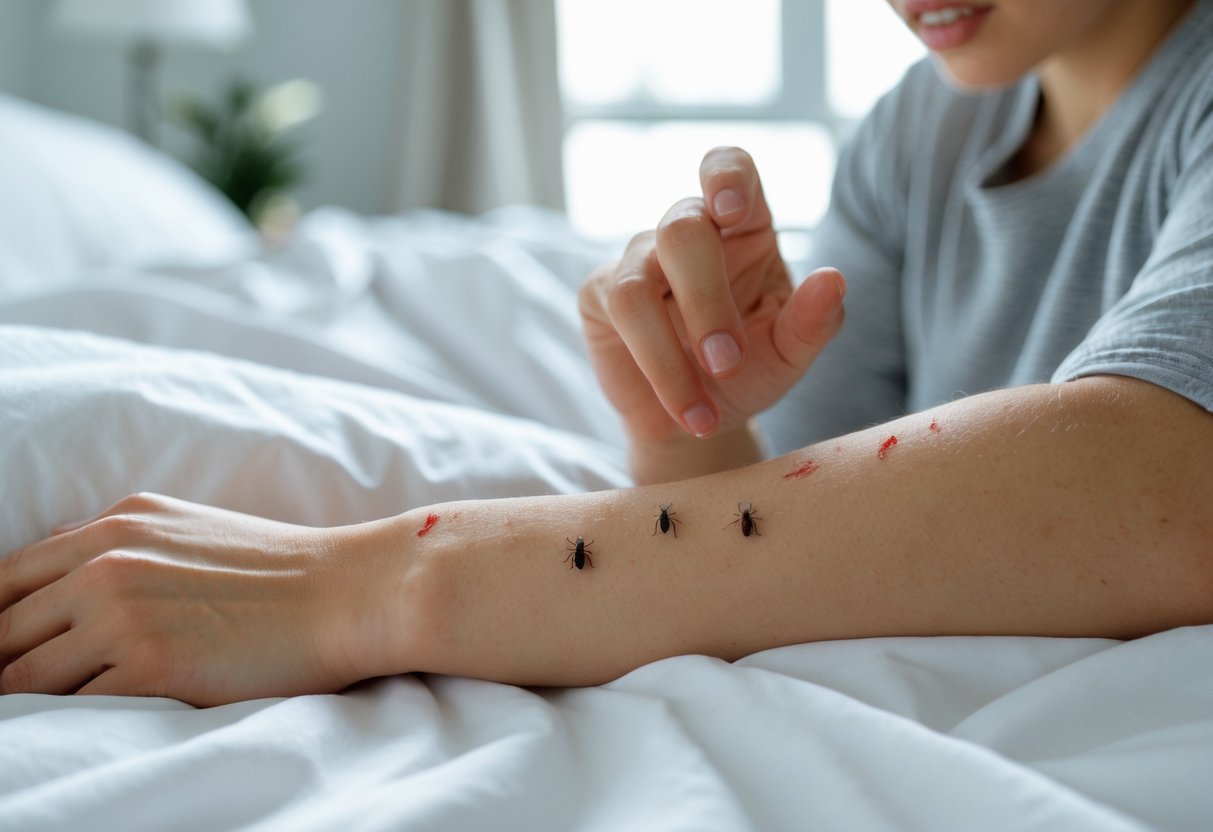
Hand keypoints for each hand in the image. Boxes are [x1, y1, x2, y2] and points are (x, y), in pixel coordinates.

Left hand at [0, 493, 393, 705]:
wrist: (348, 592)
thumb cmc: (280, 568)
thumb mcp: (188, 529)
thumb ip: (116, 547)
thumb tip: (55, 578)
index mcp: (115, 525)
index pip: (4, 578)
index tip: (2, 654)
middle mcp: (107, 562)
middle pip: (2, 631)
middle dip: (0, 668)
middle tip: (15, 696)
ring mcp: (124, 615)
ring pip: (24, 677)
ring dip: (28, 704)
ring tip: (39, 725)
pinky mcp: (151, 667)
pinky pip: (75, 710)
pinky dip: (71, 725)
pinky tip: (85, 732)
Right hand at [579, 146, 845, 446]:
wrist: (699, 421)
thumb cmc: (749, 371)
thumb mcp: (789, 353)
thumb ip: (814, 320)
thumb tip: (833, 280)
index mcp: (741, 227)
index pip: (728, 169)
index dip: (725, 175)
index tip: (731, 210)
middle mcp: (685, 231)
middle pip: (680, 229)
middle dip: (705, 300)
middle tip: (727, 362)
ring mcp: (638, 259)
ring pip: (637, 282)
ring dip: (671, 353)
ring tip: (705, 412)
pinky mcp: (600, 294)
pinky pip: (618, 316)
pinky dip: (656, 370)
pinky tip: (686, 412)